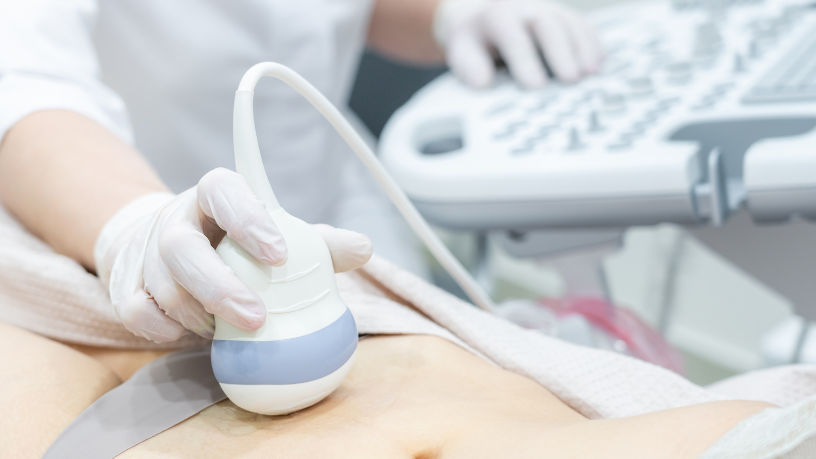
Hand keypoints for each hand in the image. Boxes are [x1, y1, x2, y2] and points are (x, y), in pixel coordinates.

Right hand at [94, 168, 372, 342]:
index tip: (279, 254)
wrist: (164, 244)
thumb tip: (364, 248)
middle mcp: (175, 219)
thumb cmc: (236, 242)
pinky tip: (191, 336)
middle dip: (220, 287)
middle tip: (257, 318)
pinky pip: (137, 312)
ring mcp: (145, 253)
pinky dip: (165, 330)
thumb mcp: (276, 234)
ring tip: (229, 330)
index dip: (248, 219)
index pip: (222, 190)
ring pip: (162, 286)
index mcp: (213, 195)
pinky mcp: (126, 286)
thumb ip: (318, 243)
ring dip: (199, 316)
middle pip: (182, 248)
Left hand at [434, 0, 603, 88]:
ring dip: (582, 48)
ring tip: (591, 74)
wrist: (479, 14)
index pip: (513, 37)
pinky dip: (592, 43)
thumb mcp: (461, 51)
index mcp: (496, 16)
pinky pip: (582, 24)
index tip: (535, 86)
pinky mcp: (563, 15)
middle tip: (570, 80)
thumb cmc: (473, 41)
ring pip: (569, 22)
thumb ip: (470, 66)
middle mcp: (524, 7)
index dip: (525, 61)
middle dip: (560, 52)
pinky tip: (599, 63)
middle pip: (546, 24)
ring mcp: (547, 8)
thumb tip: (483, 83)